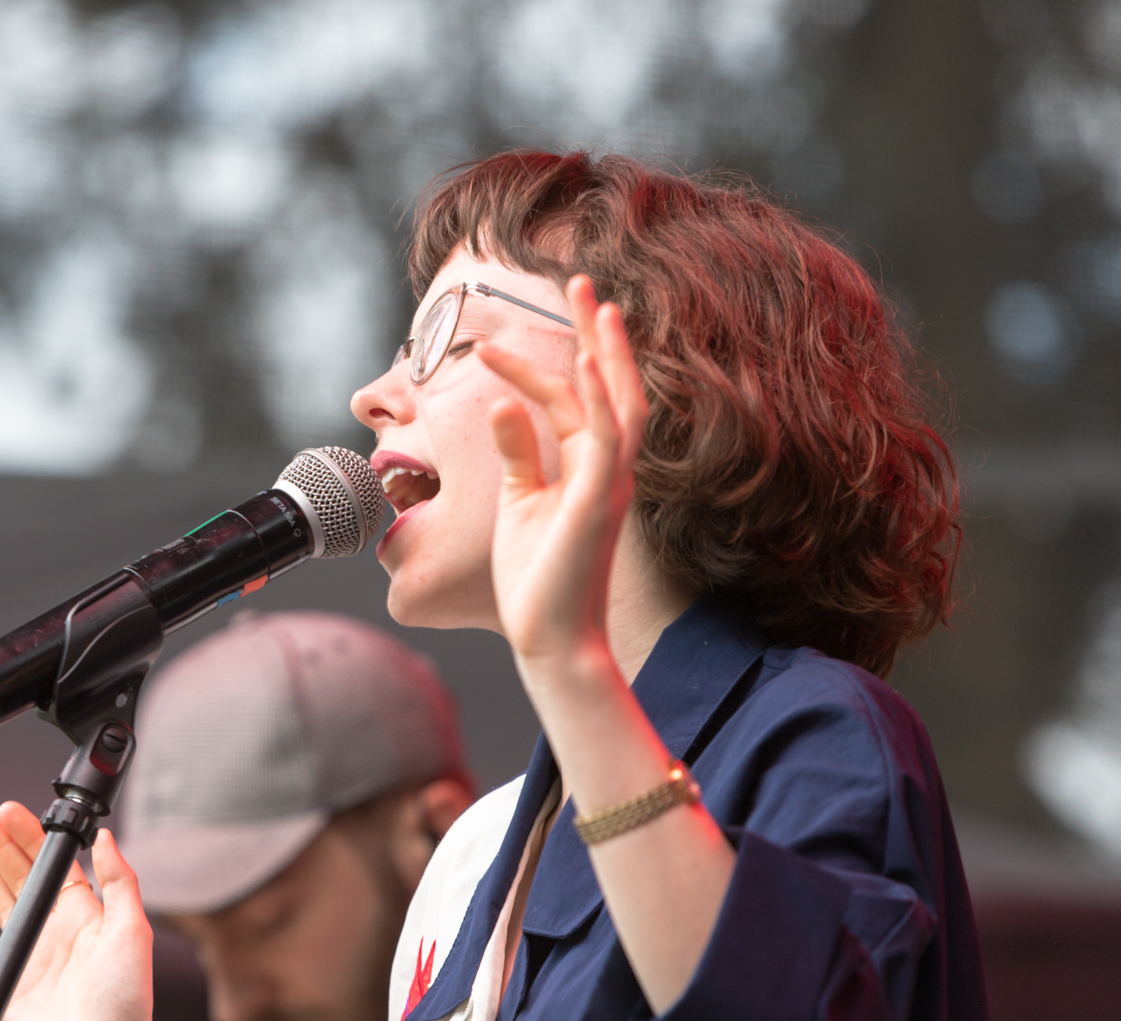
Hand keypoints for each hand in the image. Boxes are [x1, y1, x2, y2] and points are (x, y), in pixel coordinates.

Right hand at [0, 802, 163, 1020]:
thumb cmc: (128, 996)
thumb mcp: (133, 929)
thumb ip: (119, 880)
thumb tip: (105, 836)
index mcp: (85, 912)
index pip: (51, 864)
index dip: (30, 835)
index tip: (12, 810)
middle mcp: (55, 927)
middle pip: (20, 875)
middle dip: (0, 842)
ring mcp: (31, 953)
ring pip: (1, 902)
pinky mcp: (11, 981)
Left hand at [477, 275, 648, 665]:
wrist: (552, 639)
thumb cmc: (537, 579)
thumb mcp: (521, 502)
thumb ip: (518, 454)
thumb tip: (501, 407)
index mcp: (590, 469)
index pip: (577, 401)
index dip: (550, 361)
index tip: (507, 337)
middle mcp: (608, 470)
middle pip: (613, 387)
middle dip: (599, 333)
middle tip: (581, 281)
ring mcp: (609, 485)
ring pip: (619, 403)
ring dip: (606, 352)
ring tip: (594, 302)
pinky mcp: (598, 503)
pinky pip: (606, 441)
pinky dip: (595, 401)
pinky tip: (581, 363)